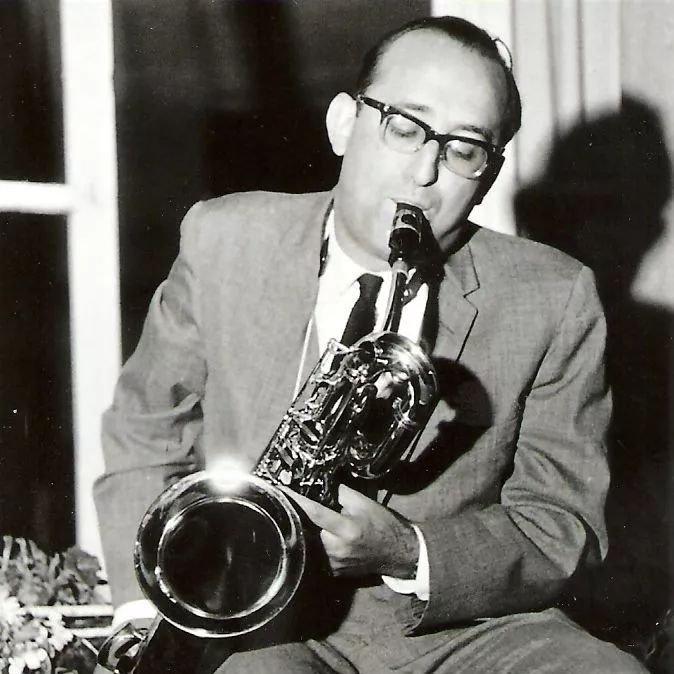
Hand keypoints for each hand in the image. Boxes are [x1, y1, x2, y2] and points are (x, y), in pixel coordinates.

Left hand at [282, 484, 418, 578]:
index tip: (282, 491)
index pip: (315, 512)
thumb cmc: (383, 524)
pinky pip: (319, 554)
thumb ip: (341, 493)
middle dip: (302, 517)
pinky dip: (318, 544)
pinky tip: (323, 536)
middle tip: (295, 505)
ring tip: (310, 521)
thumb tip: (322, 484)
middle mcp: (337, 548)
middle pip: (308, 529)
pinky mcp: (335, 572)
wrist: (398, 552)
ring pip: (312, 543)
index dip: (297, 500)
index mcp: (346, 529)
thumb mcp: (365, 503)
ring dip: (310, 531)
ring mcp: (335, 563)